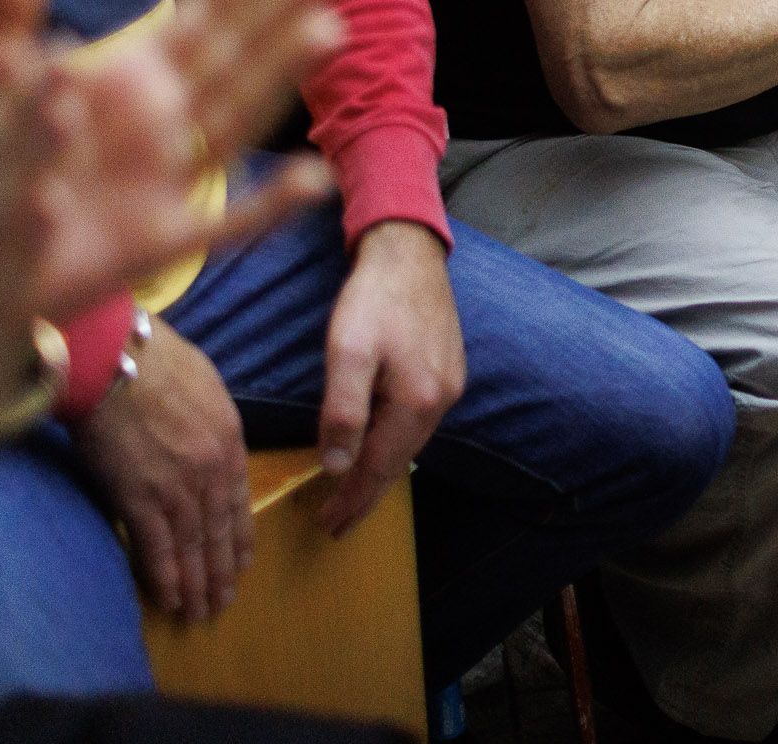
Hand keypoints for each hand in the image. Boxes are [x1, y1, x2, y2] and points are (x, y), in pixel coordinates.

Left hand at [39, 0, 354, 314]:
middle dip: (292, 3)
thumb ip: (2, 24)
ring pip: (239, 118)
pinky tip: (312, 180)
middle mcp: (166, 121)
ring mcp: (168, 179)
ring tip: (328, 29)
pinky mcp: (156, 244)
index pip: (207, 9)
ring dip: (281, 76)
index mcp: (134, 77)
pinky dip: (268, 205)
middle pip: (241, 51)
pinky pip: (223, 226)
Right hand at [73, 324, 250, 621]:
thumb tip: (210, 444)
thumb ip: (214, 425)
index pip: (239, 503)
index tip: (240, 564)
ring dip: (196, 584)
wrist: (116, 361)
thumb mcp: (209, 389)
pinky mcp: (138, 500)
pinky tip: (170, 599)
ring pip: (192, 548)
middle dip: (221, 572)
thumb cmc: (157, 361)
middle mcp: (210, 473)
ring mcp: (176, 489)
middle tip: (222, 603)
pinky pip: (155, 548)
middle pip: (219, 532)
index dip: (239, 539)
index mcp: (230, 443)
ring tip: (200, 612)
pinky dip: (164, 577)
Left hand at [312, 221, 463, 536]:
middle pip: (399, 462)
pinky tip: (379, 444)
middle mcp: (441, 399)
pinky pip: (418, 421)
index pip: (379, 467)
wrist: (410, 252)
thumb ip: (343, 409)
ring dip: (380, 469)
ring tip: (353, 490)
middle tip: (336, 522)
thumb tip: (337, 464)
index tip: (328, 526)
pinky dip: (395, 443)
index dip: (353, 500)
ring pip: (410, 443)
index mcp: (416, 401)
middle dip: (366, 494)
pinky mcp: (448, 369)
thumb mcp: (347, 351)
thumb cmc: (373, 298)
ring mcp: (449, 385)